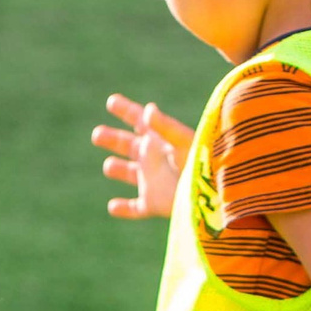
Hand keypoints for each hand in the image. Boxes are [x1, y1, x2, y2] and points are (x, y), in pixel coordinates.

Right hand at [91, 95, 193, 218]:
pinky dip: (123, 209)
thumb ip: (167, 127)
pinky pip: (135, 209)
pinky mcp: (153, 205)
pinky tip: (112, 206)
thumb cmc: (203, 166)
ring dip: (117, 169)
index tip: (111, 101)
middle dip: (113, 139)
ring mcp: (153, 183)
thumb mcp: (185, 143)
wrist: (213, 198)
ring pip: (129, 174)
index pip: (140, 122)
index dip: (126, 110)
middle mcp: (154, 160)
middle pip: (129, 146)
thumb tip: (148, 109)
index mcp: (160, 141)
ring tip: (109, 165)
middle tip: (97, 134)